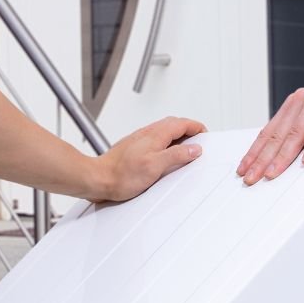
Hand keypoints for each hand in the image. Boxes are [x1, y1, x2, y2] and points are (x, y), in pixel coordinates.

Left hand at [88, 117, 206, 202]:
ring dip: (178, 136)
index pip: (182, 123)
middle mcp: (147, 133)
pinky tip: (165, 155)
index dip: (197, 127)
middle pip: (174, 124)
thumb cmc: (121, 175)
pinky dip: (167, 143)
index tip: (205, 135)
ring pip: (164, 131)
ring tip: (185, 149)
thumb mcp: (156, 167)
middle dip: (189, 130)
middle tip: (198, 141)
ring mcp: (140, 139)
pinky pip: (156, 139)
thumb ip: (177, 155)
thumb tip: (194, 149)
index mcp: (155, 134)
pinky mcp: (135, 147)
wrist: (98, 179)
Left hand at [236, 86, 303, 184]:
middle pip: (278, 135)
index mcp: (292, 105)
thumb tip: (273, 159)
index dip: (254, 152)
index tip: (243, 169)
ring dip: (283, 157)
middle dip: (262, 159)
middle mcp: (300, 99)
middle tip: (252, 177)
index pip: (269, 132)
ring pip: (296, 134)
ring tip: (273, 174)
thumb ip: (297, 135)